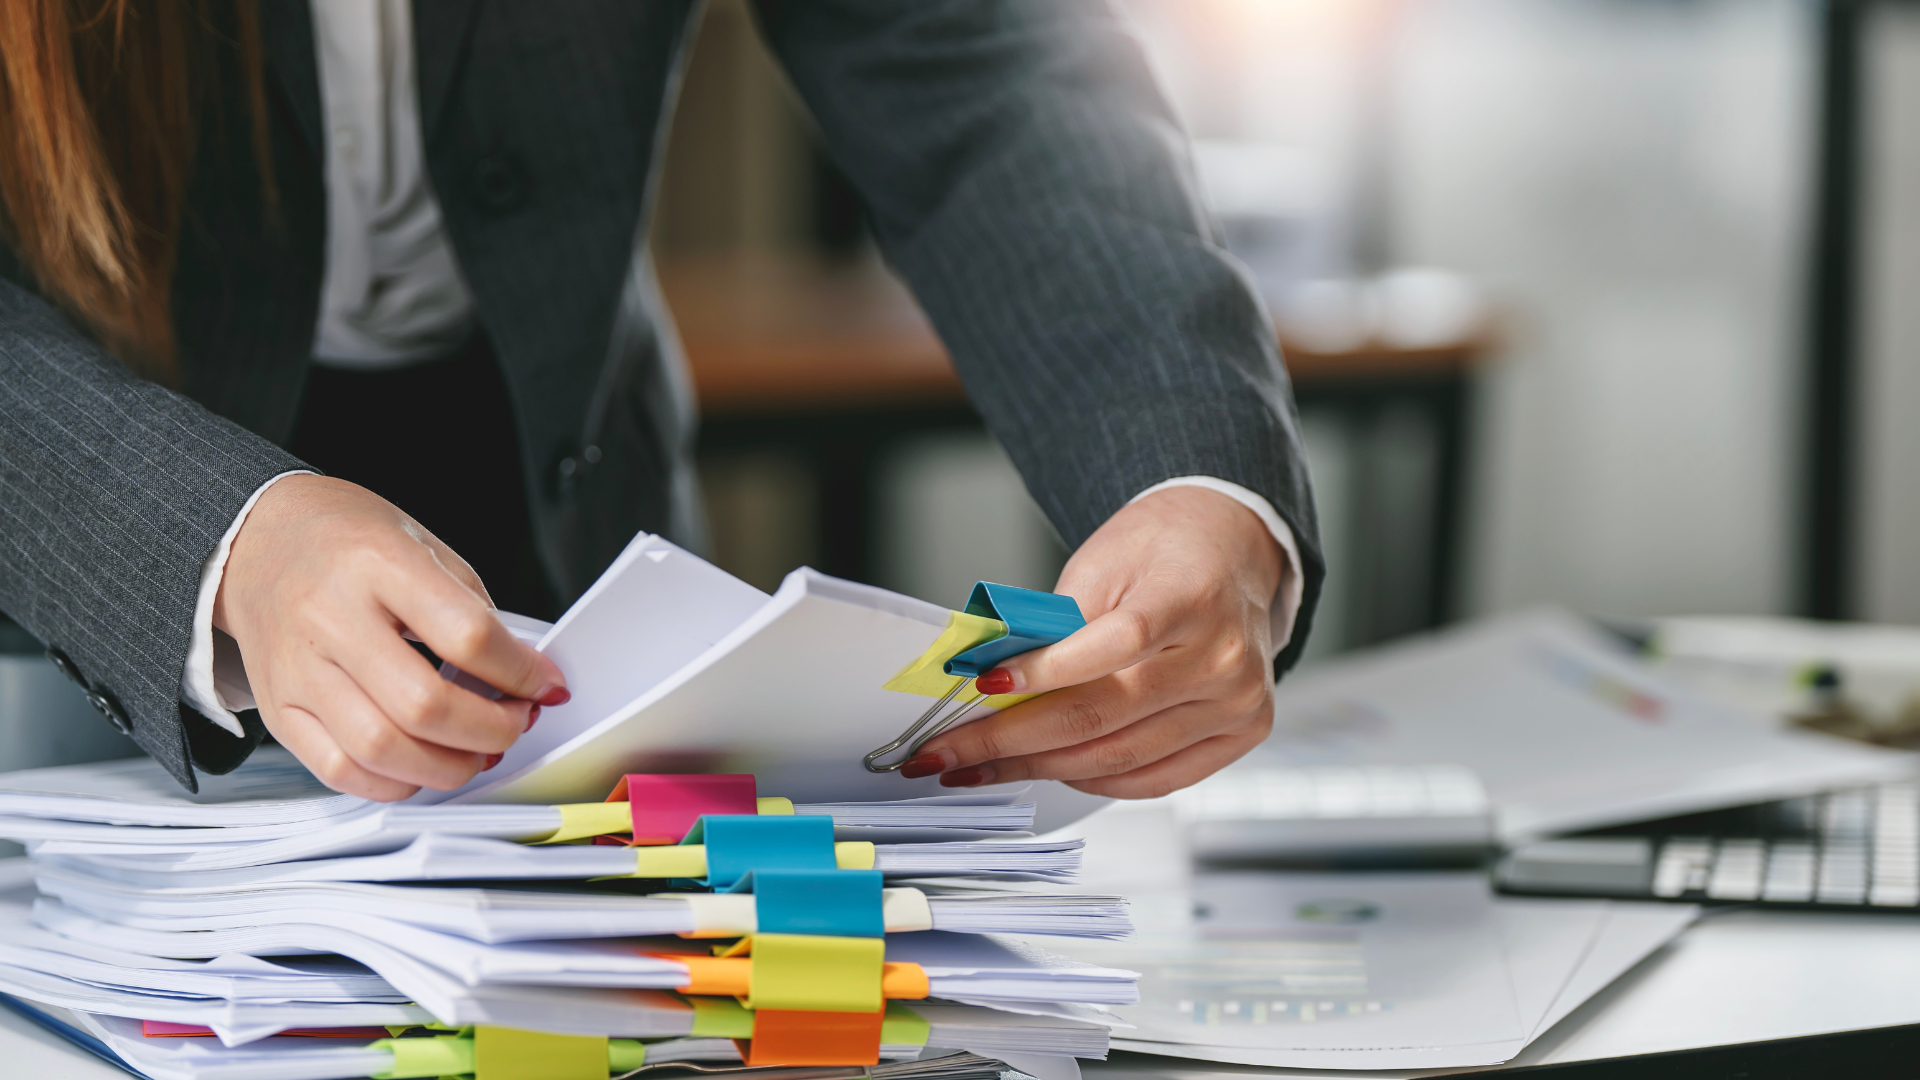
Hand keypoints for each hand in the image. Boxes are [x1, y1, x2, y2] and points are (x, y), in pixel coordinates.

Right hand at [214, 475, 566, 799]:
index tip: (546, 684)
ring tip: (477, 751)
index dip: (521, 672)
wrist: (255, 539)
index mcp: (378, 564)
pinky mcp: (279, 707)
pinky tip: (423, 763)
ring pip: (382, 750)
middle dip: (492, 730)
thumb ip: (473, 611)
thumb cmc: (345, 539)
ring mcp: (298, 669)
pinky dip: (395, 783)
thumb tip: (522, 677)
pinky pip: (339, 770)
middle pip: (424, 706)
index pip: (466, 635)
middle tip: (515, 721)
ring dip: (449, 766)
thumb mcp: (424, 546)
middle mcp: (330, 618)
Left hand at [901, 486, 1285, 798]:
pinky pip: (1153, 779)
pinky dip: (1093, 781)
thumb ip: (1056, 624)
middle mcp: (1223, 658)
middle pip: (1103, 715)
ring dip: (1038, 767)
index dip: (1043, 673)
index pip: (1114, 644)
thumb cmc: (1164, 549)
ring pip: (1120, 758)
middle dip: (1011, 739)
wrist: (1232, 552)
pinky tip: (1048, 770)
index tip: (982, 688)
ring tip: (981, 766)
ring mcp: (1236, 703)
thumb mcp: (1103, 562)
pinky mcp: (1239, 734)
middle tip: (947, 751)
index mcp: (1193, 598)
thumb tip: (992, 683)